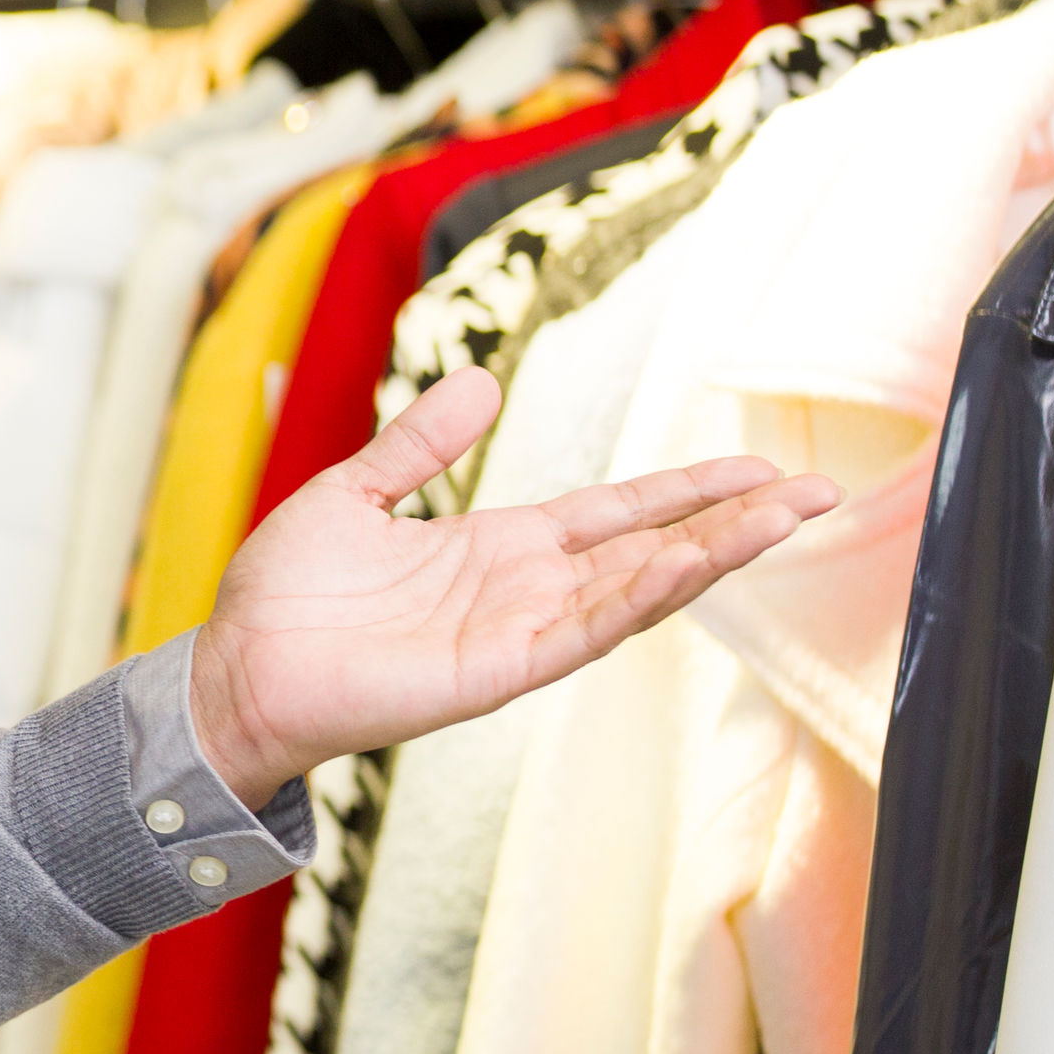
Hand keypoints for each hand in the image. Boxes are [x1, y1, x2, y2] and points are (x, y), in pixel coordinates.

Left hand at [185, 367, 842, 802]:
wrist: (233, 668)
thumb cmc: (283, 597)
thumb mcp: (355, 494)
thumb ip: (419, 444)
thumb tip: (480, 382)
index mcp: (500, 546)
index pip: (619, 512)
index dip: (688, 490)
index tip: (761, 468)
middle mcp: (525, 589)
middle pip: (654, 547)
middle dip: (735, 522)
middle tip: (820, 490)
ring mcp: (518, 632)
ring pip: (637, 589)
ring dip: (709, 554)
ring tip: (781, 515)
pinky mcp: (495, 671)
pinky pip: (581, 630)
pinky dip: (635, 597)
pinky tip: (685, 563)